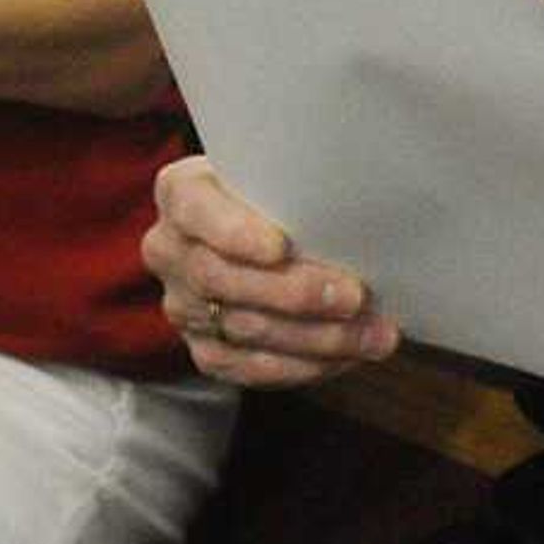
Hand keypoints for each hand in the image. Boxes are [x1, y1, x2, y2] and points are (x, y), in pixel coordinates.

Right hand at [139, 155, 404, 386]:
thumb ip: (294, 188)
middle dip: (294, 294)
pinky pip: (251, 369)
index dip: (234, 233)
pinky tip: (348, 356)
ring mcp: (183, 305)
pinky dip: (306, 365)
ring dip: (317, 337)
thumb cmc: (276, 198)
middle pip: (221, 279)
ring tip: (374, 335)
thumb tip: (353, 216)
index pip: (194, 210)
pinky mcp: (205, 350)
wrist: (255, 236)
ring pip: (244, 330)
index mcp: (179, 193)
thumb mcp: (275, 175)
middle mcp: (169, 250)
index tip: (281, 247)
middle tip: (354, 297)